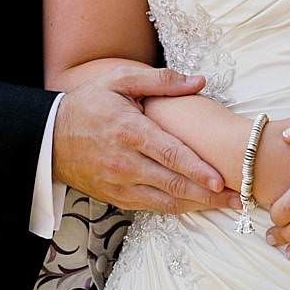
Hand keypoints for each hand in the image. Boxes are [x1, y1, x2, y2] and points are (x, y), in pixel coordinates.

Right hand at [50, 62, 227, 213]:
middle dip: (209, 195)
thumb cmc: (88, 104)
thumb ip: (161, 81)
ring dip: (198, 206)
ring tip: (225, 206)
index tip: (221, 181)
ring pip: (165, 201)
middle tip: (239, 200)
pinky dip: (176, 208)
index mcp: (129, 131)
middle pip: (173, 184)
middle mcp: (125, 162)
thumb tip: (199, 81)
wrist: (49, 136)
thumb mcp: (119, 80)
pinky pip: (151, 207)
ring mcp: (119, 183)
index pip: (170, 154)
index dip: (197, 170)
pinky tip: (195, 205)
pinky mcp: (115, 197)